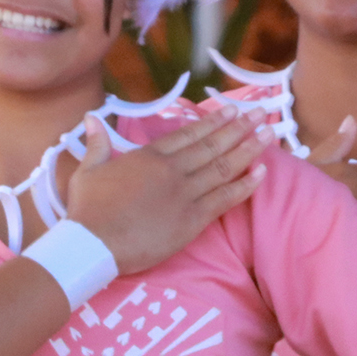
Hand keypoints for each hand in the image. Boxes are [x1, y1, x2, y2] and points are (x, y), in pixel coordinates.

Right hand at [66, 107, 272, 273]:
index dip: (213, 122)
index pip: (188, 134)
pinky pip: (225, 199)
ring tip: (269, 134)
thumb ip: (97, 143)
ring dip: (249, 149)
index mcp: (149, 157)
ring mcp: (185, 194)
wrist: (92, 244)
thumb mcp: (88, 170)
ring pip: (224, 167)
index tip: (232, 111)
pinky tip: (262, 172)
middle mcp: (173, 170)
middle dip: (240, 128)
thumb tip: (91, 118)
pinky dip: (245, 185)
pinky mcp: (193, 220)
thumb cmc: (87, 210)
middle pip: (213, 145)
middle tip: (262, 114)